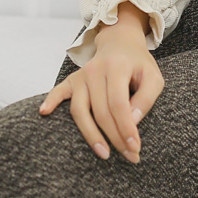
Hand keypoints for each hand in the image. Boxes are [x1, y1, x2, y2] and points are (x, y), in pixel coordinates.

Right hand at [38, 22, 165, 164]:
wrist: (120, 42)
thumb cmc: (138, 64)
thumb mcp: (153, 77)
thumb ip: (146, 98)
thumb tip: (132, 121)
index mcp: (117, 67)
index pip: (119, 104)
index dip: (126, 128)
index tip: (135, 147)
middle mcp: (95, 71)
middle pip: (101, 112)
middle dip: (115, 137)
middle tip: (129, 155)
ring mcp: (81, 75)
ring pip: (80, 110)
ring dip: (91, 135)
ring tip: (103, 153)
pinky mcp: (72, 80)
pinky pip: (58, 91)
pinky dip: (51, 101)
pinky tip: (44, 113)